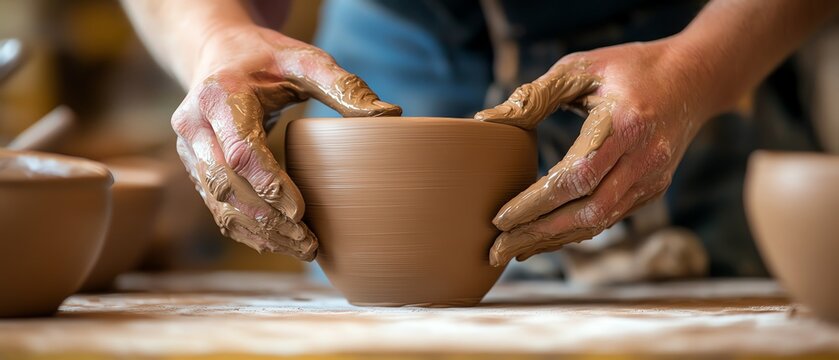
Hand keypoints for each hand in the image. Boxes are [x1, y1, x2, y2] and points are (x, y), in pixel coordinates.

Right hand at [172, 25, 400, 259]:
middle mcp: (195, 124)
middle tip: (310, 243)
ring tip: (303, 249)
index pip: (240, 150)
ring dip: (258, 232)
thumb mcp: (305, 60)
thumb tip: (390, 116)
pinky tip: (277, 242)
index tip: (301, 211)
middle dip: (268, 220)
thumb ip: (344, 86)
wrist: (217, 51)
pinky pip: (216, 206)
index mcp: (220, 95)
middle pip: (227, 185)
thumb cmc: (267, 58)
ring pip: (219, 203)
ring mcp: (189, 148)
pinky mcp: (195, 166)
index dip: (269, 184)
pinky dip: (246, 229)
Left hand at [476, 39, 707, 265]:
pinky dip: (575, 230)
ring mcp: (653, 178)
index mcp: (624, 124)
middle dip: (538, 234)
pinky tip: (545, 236)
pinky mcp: (653, 189)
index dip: (537, 203)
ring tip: (513, 249)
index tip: (500, 218)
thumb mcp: (580, 67)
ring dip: (554, 240)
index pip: (576, 178)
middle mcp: (644, 158)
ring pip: (599, 222)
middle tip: (496, 249)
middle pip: (587, 212)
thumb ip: (533, 96)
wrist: (693, 77)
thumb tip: (485, 122)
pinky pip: (610, 217)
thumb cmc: (628, 67)